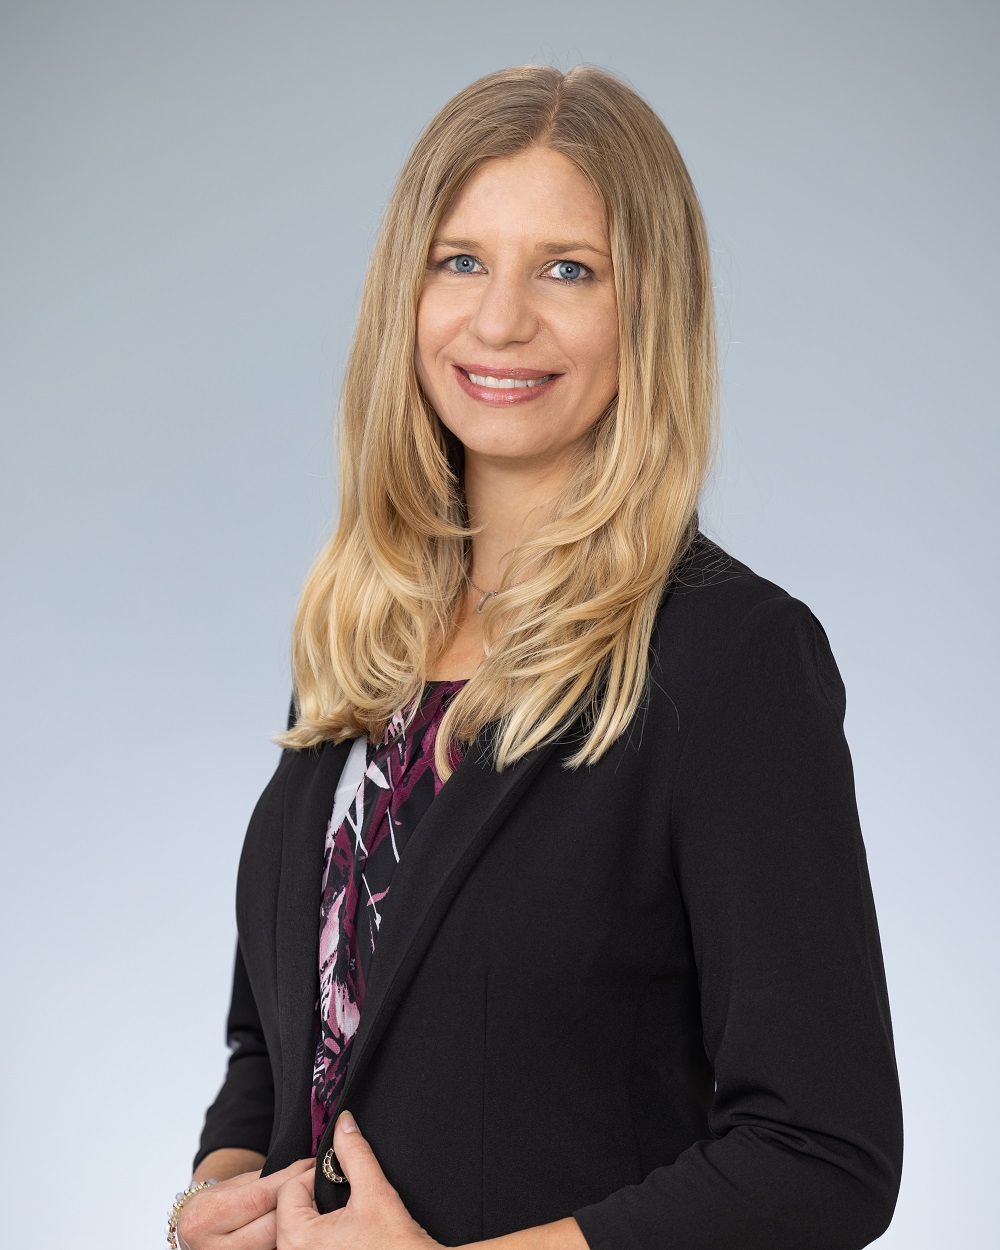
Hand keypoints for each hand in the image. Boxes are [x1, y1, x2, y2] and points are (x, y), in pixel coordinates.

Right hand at [177, 1158, 314, 1249]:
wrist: (194, 1233)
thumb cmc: (215, 1204)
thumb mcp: (233, 1186)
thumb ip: (266, 1180)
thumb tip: (306, 1169)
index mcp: (205, 1218)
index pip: (259, 1198)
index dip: (290, 1180)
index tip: (311, 1167)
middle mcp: (213, 1248)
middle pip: (271, 1226)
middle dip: (299, 1203)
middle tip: (320, 1185)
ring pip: (277, 1243)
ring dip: (298, 1223)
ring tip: (314, 1203)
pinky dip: (289, 1239)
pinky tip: (301, 1225)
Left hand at [276, 1112, 439, 1249]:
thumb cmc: (395, 1246)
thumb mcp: (375, 1192)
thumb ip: (354, 1153)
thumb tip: (344, 1123)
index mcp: (298, 1240)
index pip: (288, 1190)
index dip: (314, 1175)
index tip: (339, 1178)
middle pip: (287, 1211)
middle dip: (311, 1196)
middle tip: (340, 1194)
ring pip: (293, 1232)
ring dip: (312, 1217)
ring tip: (341, 1216)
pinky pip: (303, 1248)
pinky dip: (316, 1238)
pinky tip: (342, 1237)